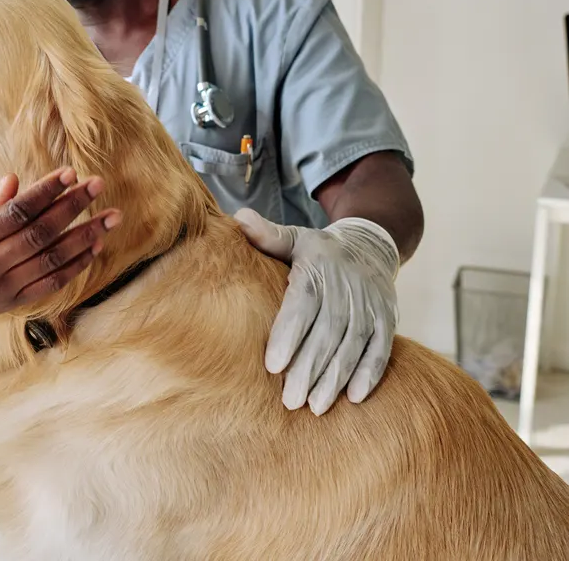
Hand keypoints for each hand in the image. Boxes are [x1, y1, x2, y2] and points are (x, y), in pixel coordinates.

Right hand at [0, 168, 119, 341]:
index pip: (15, 213)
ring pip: (52, 261)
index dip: (45, 192)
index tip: (70, 173)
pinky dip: (76, 265)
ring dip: (85, 237)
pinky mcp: (12, 304)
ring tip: (110, 217)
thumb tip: (16, 180)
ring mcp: (2, 289)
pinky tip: (94, 245)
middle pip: (39, 235)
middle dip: (72, 207)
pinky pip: (51, 284)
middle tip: (98, 184)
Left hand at [234, 209, 399, 415]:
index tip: (273, 365)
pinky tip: (354, 398)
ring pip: (353, 346)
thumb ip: (268, 235)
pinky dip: (370, 374)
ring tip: (315, 406)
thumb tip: (239, 219)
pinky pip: (381, 350)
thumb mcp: (295, 237)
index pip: (303, 304)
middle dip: (309, 368)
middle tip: (290, 401)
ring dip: (335, 378)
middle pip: (328, 333)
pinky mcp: (387, 320)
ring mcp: (370, 306)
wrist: (371, 246)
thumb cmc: (319, 251)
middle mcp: (347, 288)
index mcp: (319, 269)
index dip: (290, 335)